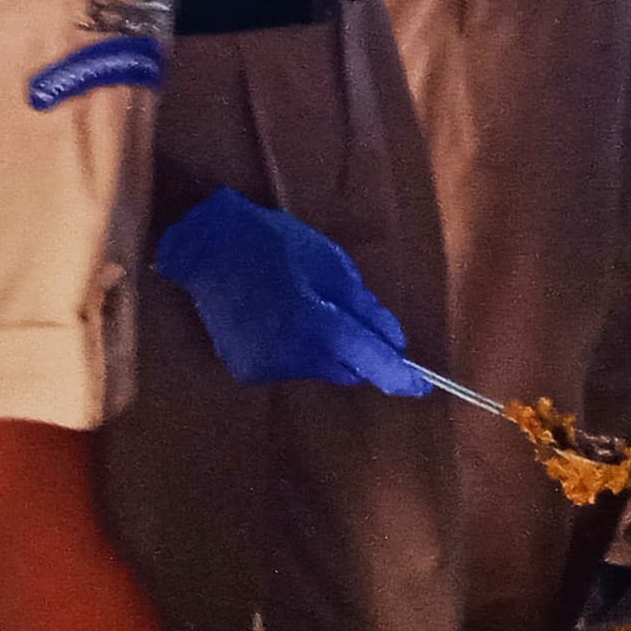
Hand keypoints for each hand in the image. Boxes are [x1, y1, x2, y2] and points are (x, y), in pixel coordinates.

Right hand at [153, 191, 428, 394]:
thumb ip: (365, 309)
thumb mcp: (332, 264)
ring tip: (303, 306)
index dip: (399, 377)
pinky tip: (280, 319)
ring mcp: (266, 367)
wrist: (207, 246)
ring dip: (324, 349)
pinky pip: (290, 367)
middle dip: (356, 352)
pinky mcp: (247, 370)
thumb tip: (396, 343)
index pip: (368, 361)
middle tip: (348, 316)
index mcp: (316, 324)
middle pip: (345, 370)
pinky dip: (297, 350)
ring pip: (318, 369)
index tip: (423, 386)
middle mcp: (291, 355)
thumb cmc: (276, 244)